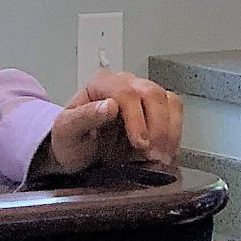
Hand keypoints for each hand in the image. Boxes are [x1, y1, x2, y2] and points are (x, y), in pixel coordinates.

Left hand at [36, 70, 182, 181]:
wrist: (77, 154)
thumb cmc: (70, 141)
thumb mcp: (66, 132)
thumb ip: (83, 117)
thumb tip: (109, 106)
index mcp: (101, 83)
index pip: (126, 93)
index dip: (137, 118)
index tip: (140, 143)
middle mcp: (125, 84)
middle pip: (152, 94)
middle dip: (157, 127)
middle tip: (152, 154)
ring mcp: (143, 96)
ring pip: (169, 101)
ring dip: (169, 132)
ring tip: (159, 156)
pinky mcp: (156, 111)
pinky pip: (175, 114)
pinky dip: (174, 135)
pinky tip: (164, 152)